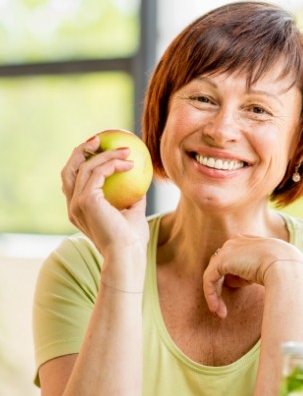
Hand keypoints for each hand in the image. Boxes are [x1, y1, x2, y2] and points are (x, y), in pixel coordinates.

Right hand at [61, 135, 148, 256]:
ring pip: (84, 167)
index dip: (83, 162)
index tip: (101, 150)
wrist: (127, 256)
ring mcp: (77, 203)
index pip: (74, 181)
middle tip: (100, 139)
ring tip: (126, 150)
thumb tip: (141, 181)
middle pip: (69, 170)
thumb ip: (133, 198)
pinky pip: (98, 172)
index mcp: (79, 210)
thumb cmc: (132, 240)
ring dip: (106, 154)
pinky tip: (130, 163)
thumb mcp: (133, 214)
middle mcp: (73, 206)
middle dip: (81, 151)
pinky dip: (113, 164)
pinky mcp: (86, 201)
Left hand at [203, 235, 302, 317]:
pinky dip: (211, 295)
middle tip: (222, 307)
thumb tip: (232, 281)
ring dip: (215, 295)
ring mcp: (227, 249)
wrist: (285, 266)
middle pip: (220, 266)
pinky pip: (209, 279)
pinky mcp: (221, 261)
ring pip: (213, 274)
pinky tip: (217, 309)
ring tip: (220, 313)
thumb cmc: (282, 270)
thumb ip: (247, 271)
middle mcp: (235, 241)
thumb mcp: (264, 268)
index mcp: (247, 240)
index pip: (232, 258)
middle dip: (220, 287)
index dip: (232, 276)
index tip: (236, 291)